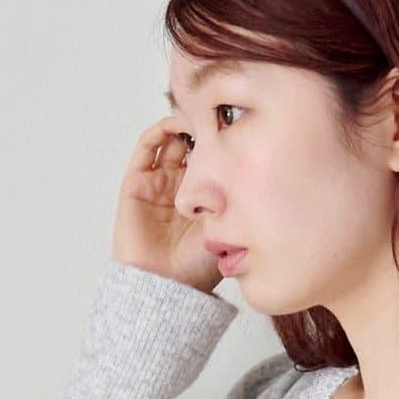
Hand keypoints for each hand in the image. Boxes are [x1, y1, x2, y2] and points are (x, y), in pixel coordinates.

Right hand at [110, 116, 224, 295]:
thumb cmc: (196, 268)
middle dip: (205, 126)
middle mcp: (179, 187)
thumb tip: (262, 171)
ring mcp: (157, 184)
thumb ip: (238, 202)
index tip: (241, 124)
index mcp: (203, 198)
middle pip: (191, 144)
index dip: (223, 140)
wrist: (165, 286)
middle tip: (220, 111)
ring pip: (170, 140)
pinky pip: (146, 148)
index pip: (213, 158)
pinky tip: (178, 124)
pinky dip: (160, 131)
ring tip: (200, 114)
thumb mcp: (228, 228)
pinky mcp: (136, 183)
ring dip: (184, 123)